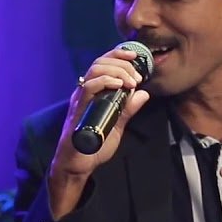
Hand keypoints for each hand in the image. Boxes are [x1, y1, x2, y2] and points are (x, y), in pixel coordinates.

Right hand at [47, 47, 150, 217]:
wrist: (77, 165)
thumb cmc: (94, 146)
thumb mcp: (117, 126)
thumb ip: (128, 110)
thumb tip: (143, 93)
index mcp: (92, 93)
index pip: (103, 64)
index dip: (118, 55)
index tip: (135, 56)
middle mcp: (84, 92)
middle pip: (99, 63)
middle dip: (121, 63)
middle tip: (137, 76)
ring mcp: (80, 100)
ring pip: (94, 71)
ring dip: (116, 71)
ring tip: (131, 81)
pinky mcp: (78, 110)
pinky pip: (88, 88)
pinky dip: (105, 82)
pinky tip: (119, 85)